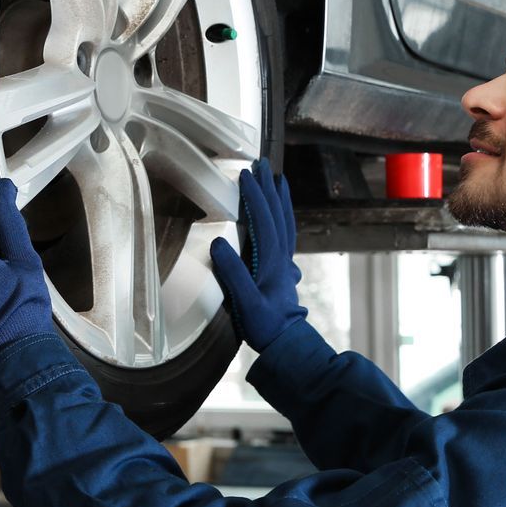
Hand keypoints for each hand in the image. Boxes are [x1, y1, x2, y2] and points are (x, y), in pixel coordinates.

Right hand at [208, 157, 307, 351]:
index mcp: (272, 260)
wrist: (286, 342)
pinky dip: (284, 216)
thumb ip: (233, 274)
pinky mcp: (283, 269)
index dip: (254, 196)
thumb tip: (219, 244)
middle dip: (268, 187)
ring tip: (277, 179)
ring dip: (280, 198)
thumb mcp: (245, 302)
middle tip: (261, 164)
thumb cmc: (265, 325)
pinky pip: (286, 233)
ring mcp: (285, 262)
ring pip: (285, 221)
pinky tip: (280, 214)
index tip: (245, 175)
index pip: (263, 220)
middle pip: (276, 214)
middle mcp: (282, 257)